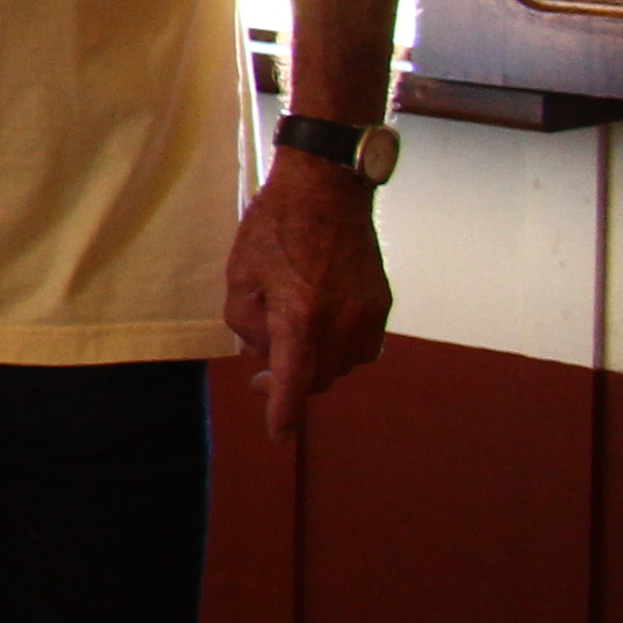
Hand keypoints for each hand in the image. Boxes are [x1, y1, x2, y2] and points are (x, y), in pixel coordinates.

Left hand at [224, 152, 392, 436]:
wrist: (327, 189)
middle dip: (292, 385)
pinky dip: (339, 350)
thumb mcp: (240, 276)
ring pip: (343, 365)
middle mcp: (341, 321)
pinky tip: (318, 332)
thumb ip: (247, 325)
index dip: (284, 412)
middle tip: (263, 377)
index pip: (297, 382)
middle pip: (319, 379)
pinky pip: (363, 347)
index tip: (278, 433)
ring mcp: (368, 313)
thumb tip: (265, 357)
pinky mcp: (382, 303)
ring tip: (288, 343)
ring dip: (316, 366)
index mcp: (301, 316)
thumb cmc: (274, 228)